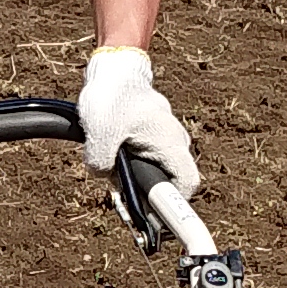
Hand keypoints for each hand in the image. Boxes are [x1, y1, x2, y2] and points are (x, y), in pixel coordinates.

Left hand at [74, 47, 200, 198]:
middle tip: (122, 195)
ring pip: (154, 170)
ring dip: (134, 177)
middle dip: (144, 192)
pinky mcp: (152, 136)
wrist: (114, 68)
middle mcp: (174, 143)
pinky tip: (111, 158)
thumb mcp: (100, 132)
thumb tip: (102, 177)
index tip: (154, 219)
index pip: (186, 186)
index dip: (172, 207)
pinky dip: (130, 164)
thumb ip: (100, 162)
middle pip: (167, 182)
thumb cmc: (113, 95)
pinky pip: (147, 158)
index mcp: (171, 144)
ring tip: (112, 172)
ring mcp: (164, 138)